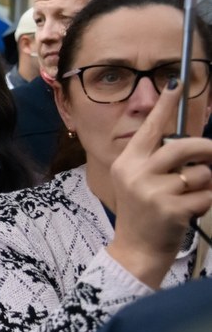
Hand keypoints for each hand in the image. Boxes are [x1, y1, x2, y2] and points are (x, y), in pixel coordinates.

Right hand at [107, 81, 211, 287]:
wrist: (135, 249)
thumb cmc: (143, 212)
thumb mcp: (139, 181)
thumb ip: (158, 159)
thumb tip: (193, 141)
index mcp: (128, 162)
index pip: (150, 128)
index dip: (165, 105)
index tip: (175, 83)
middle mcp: (136, 172)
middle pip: (185, 146)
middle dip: (207, 151)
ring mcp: (152, 191)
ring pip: (201, 172)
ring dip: (205, 184)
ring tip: (190, 196)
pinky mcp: (171, 208)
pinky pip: (206, 195)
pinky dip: (205, 203)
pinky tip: (189, 211)